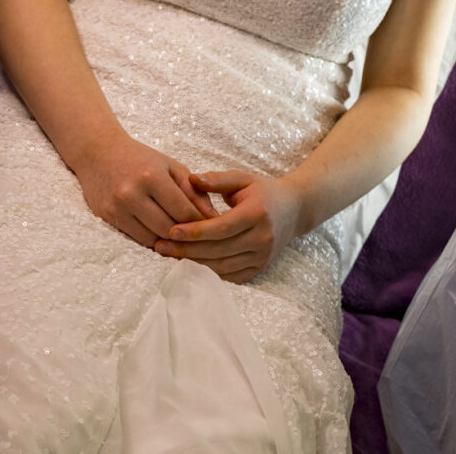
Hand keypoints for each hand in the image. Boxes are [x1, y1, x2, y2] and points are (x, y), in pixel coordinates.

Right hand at [69, 131, 215, 247]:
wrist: (98, 153)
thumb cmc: (141, 159)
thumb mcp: (171, 167)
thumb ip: (194, 191)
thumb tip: (213, 216)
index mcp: (151, 176)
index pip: (183, 210)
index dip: (201, 221)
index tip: (212, 225)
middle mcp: (131, 194)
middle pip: (168, 229)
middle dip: (187, 234)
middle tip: (200, 236)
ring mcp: (117, 208)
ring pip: (153, 239)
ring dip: (170, 241)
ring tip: (184, 236)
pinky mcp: (107, 218)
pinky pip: (137, 239)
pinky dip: (153, 239)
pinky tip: (164, 235)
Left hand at [154, 169, 303, 282]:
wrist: (296, 209)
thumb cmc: (264, 191)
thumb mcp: (243, 178)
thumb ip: (217, 179)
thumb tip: (191, 179)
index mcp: (257, 213)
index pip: (221, 227)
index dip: (194, 232)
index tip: (170, 231)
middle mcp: (262, 238)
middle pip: (217, 250)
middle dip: (186, 250)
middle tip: (159, 246)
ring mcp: (262, 256)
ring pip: (221, 266)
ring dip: (192, 263)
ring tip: (169, 256)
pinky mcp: (259, 268)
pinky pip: (229, 276)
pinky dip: (208, 272)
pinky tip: (189, 265)